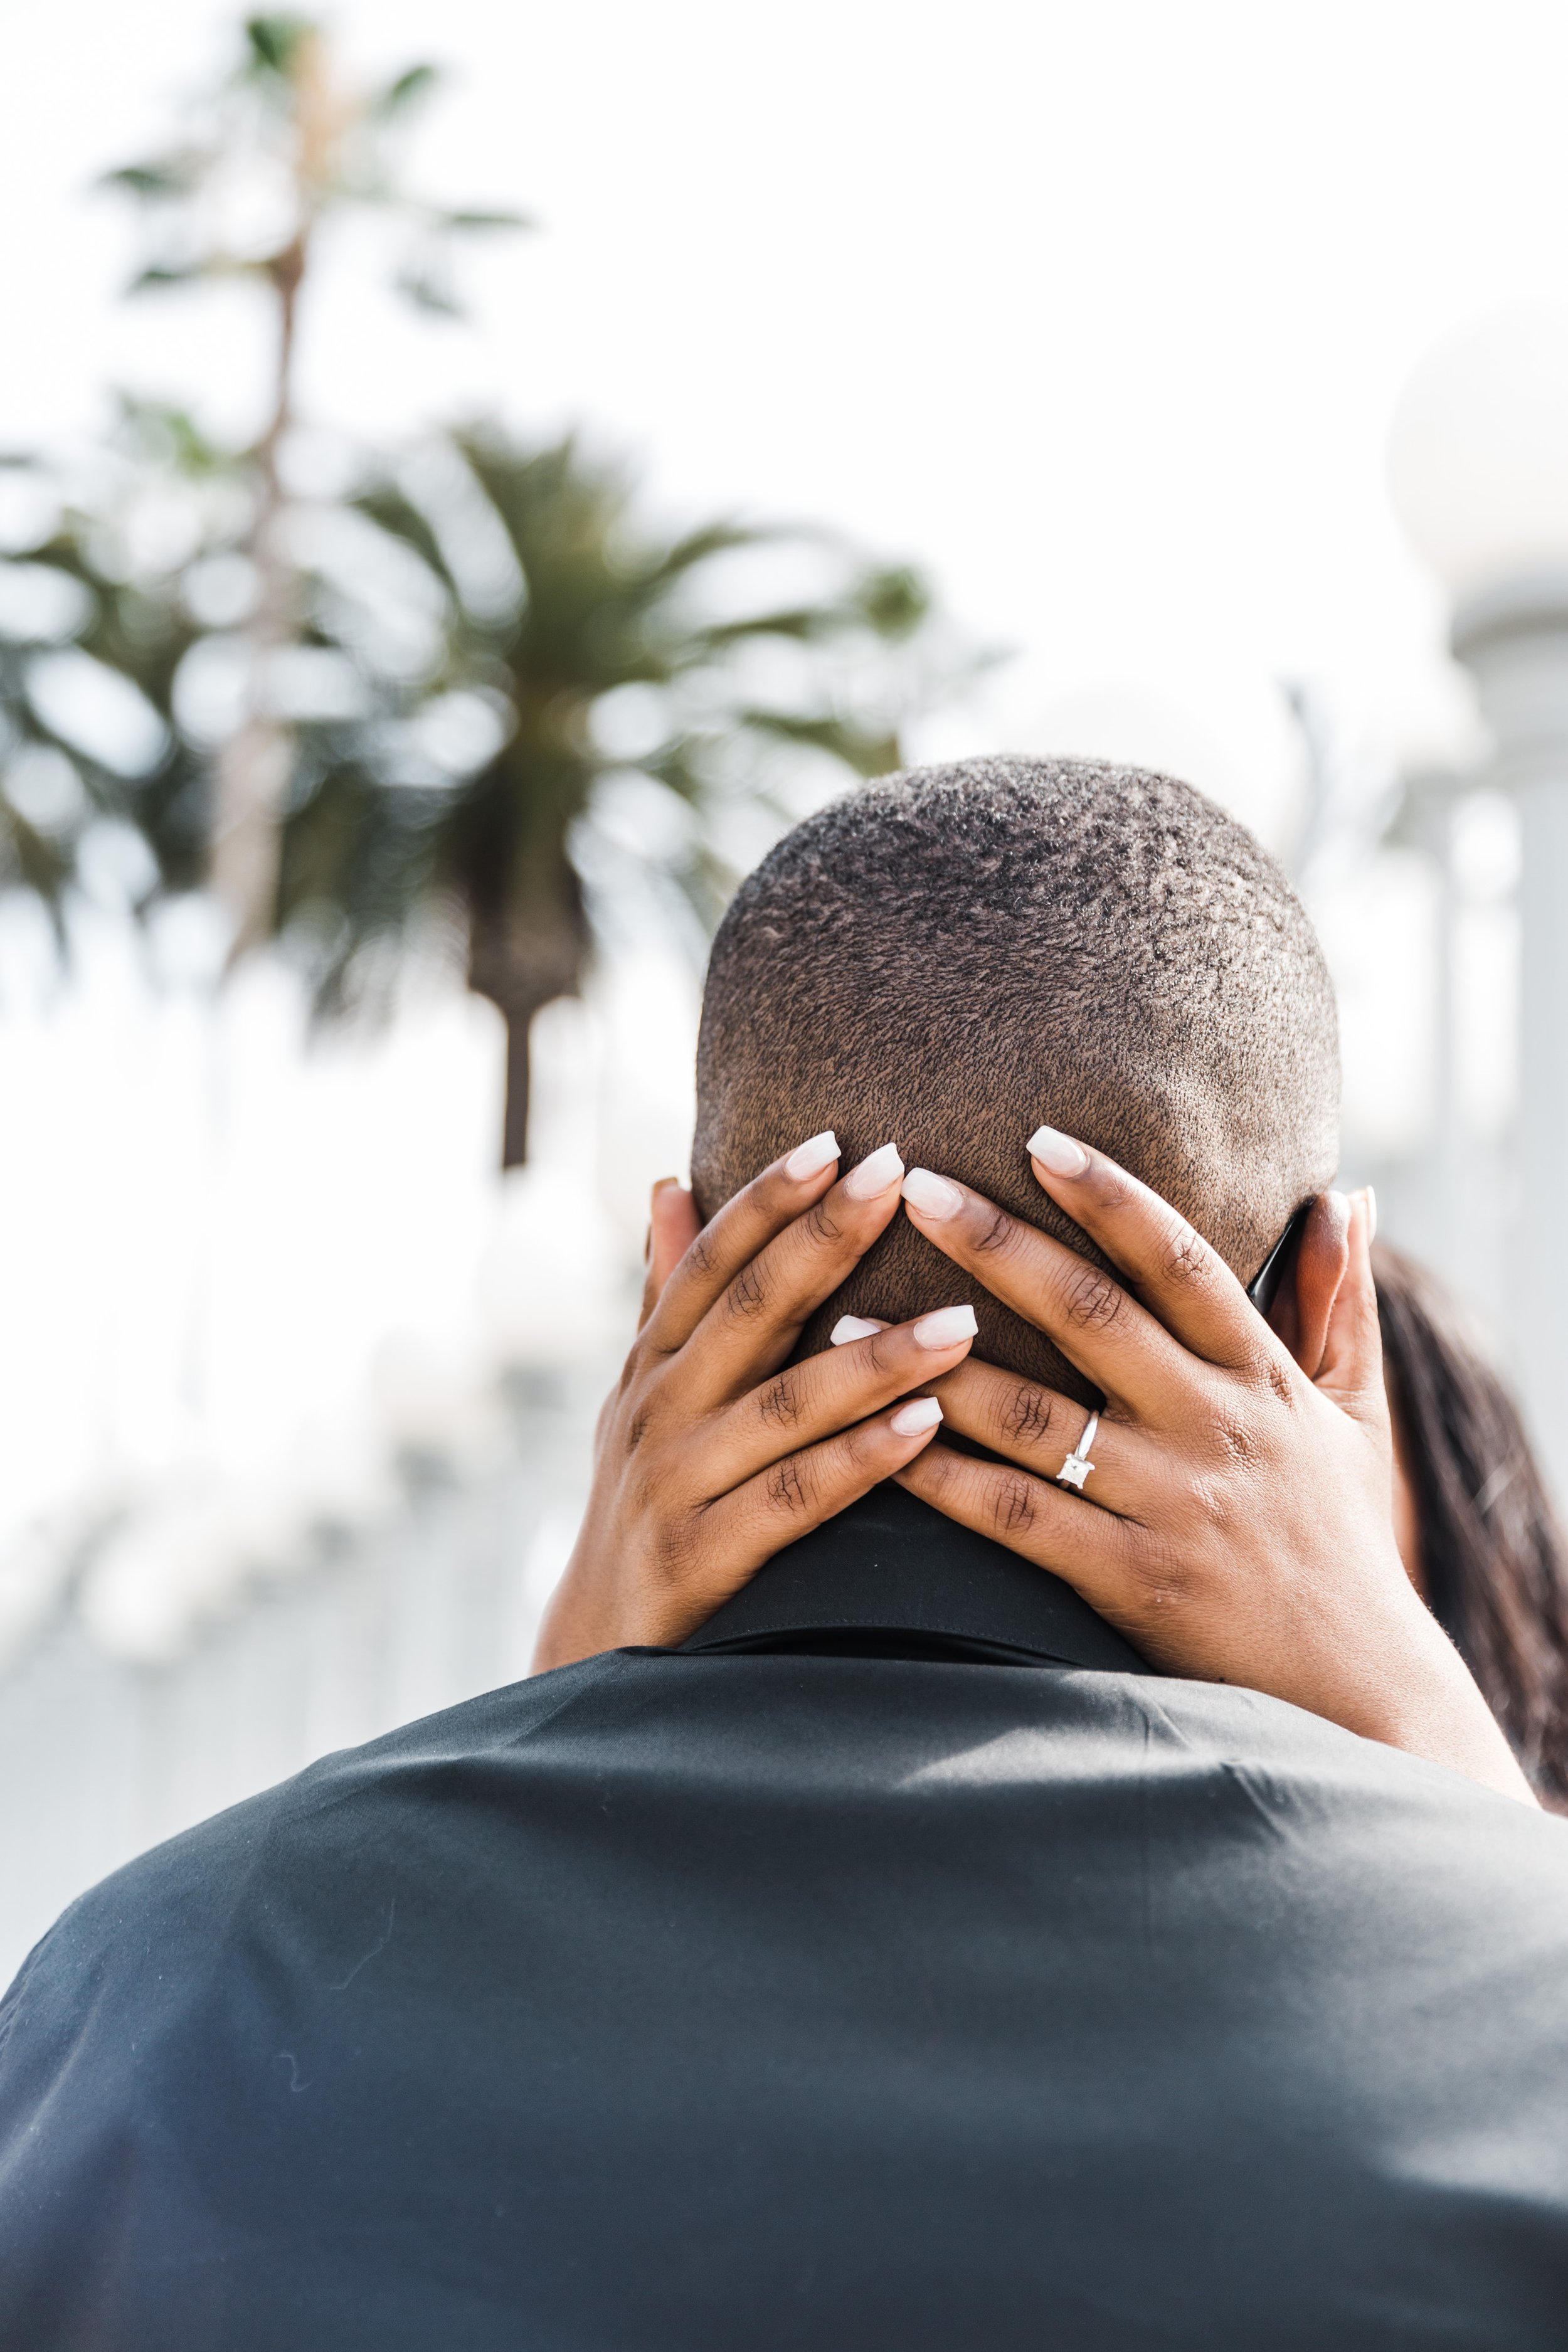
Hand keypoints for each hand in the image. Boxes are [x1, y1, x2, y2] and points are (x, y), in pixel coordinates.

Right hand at [532, 1134, 978, 1669]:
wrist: (597, 1660)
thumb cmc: (647, 1508)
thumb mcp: (644, 1398)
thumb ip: (666, 1295)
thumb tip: (670, 1181)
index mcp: (653, 1363)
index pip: (711, 1260)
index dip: (769, 1197)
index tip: (839, 1138)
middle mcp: (656, 1410)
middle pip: (747, 1308)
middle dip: (825, 1237)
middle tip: (902, 1172)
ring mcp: (673, 1484)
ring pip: (783, 1403)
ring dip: (875, 1355)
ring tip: (963, 1316)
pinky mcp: (700, 1559)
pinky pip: (794, 1499)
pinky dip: (860, 1460)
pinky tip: (927, 1427)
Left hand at [889, 1130, 1535, 1804]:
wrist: (1360, 1688)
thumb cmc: (1341, 1540)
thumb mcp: (1357, 1413)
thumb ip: (1341, 1301)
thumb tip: (1350, 1194)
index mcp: (1260, 1375)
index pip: (1180, 1262)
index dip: (1110, 1196)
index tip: (1037, 1138)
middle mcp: (1211, 1427)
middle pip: (1092, 1315)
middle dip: (998, 1246)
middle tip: (913, 1184)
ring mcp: (1167, 1505)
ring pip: (1035, 1417)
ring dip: (936, 1363)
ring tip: (846, 1318)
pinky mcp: (1129, 1580)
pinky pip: (1018, 1518)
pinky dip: (944, 1478)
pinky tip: (879, 1440)